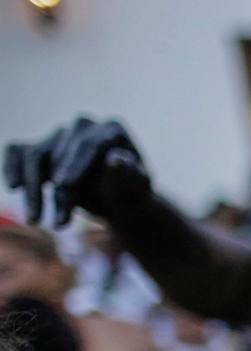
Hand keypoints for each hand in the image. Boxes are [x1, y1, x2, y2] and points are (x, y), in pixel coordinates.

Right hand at [4, 117, 150, 225]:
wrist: (119, 200)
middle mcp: (82, 127)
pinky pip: (18, 152)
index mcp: (111, 130)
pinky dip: (11, 167)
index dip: (75, 165)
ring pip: (35, 157)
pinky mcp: (42, 148)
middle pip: (60, 153)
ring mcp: (60, 136)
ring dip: (33, 190)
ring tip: (37, 221)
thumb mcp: (138, 186)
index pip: (88, 144)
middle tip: (62, 223)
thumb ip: (129, 173)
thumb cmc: (132, 191)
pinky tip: (14, 186)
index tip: (63, 185)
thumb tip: (115, 159)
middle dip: (59, 190)